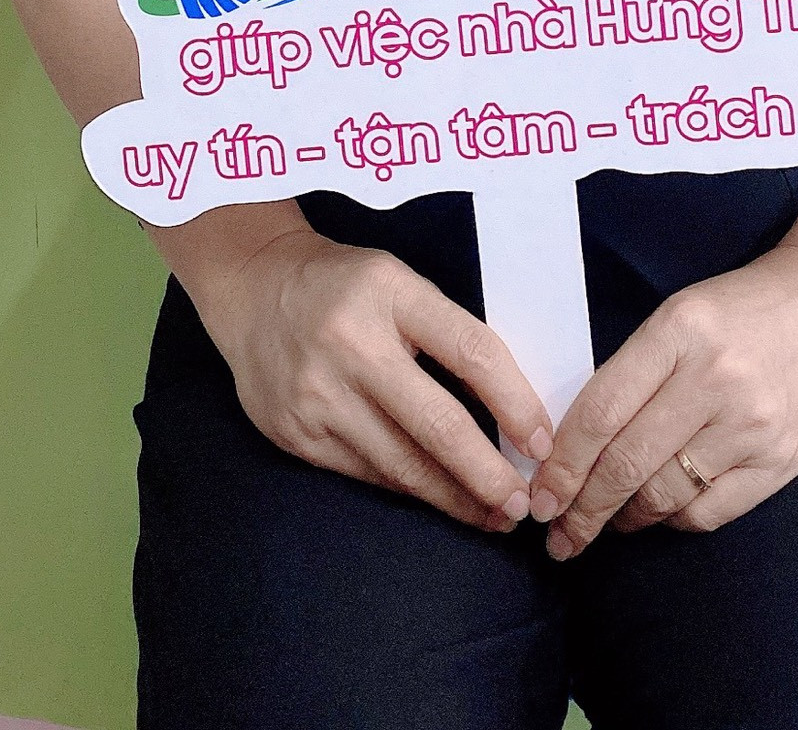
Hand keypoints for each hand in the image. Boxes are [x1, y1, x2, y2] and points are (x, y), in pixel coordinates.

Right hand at [189, 220, 554, 532]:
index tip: (543, 442)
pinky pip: (367, 473)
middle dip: (487, 475)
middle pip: (437, 424)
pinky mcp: (297, 434)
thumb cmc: (346, 286)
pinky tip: (436, 498)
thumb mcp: (399, 283)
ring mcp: (319, 394)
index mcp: (390, 292)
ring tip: (492, 514)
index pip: (471, 351)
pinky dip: (408, 490)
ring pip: (401, 464)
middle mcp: (352, 343)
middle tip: (524, 504)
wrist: (254, 289)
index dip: (515, 403)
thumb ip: (445, 332)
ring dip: (453, 497)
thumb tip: (510, 408)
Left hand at [529, 244, 797, 554]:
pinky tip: (659, 511)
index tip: (541, 497)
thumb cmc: (739, 310)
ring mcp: (751, 424)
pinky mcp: (780, 460)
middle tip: (559, 535)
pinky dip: (674, 519)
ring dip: (625, 517)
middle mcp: (714, 379)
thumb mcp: (678, 316)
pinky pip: (709, 511)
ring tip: (608, 521)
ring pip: (664, 494)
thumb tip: (576, 446)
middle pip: (627, 463)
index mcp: (678, 332)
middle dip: (583, 509)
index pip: (601, 411)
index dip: (563, 464)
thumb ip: (633, 373)